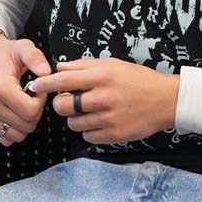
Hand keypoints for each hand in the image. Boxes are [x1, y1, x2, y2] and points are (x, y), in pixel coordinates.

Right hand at [0, 32, 51, 145]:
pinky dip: (14, 130)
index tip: (37, 91)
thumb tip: (46, 72)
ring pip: (17, 136)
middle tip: (30, 97)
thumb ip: (36, 58)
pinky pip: (5, 138)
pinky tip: (14, 114)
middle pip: (27, 125)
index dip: (40, 102)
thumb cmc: (2, 54)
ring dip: (25, 123)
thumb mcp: (22, 48)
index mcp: (0, 88)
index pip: (31, 111)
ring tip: (22, 105)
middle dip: (35, 112)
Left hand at [29, 58, 179, 144]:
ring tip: (87, 112)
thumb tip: (59, 67)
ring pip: (73, 123)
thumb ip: (84, 65)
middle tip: (68, 101)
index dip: (44, 84)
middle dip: (60, 104)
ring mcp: (108, 118)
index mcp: (100, 77)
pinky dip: (88, 131)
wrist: (166, 100)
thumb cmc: (138, 79)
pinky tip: (98, 122)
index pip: (62, 80)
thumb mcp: (112, 64)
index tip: (35, 86)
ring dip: (74, 118)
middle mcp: (102, 98)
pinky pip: (87, 137)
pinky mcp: (114, 135)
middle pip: (63, 106)